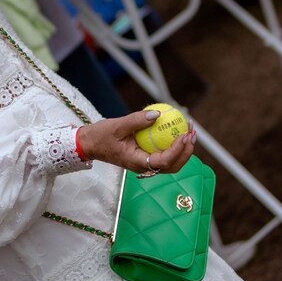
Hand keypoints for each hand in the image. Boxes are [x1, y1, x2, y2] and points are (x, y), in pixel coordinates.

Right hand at [77, 111, 196, 174]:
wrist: (89, 144)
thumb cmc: (101, 137)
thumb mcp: (117, 126)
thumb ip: (137, 120)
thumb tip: (158, 114)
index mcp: (138, 163)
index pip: (163, 161)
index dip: (177, 150)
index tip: (184, 135)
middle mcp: (145, 166)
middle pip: (173, 165)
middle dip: (186, 151)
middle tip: (192, 132)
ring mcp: (146, 163)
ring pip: (171, 162)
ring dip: (183, 148)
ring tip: (190, 130)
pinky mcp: (146, 156)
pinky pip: (164, 153)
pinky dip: (174, 144)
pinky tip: (178, 129)